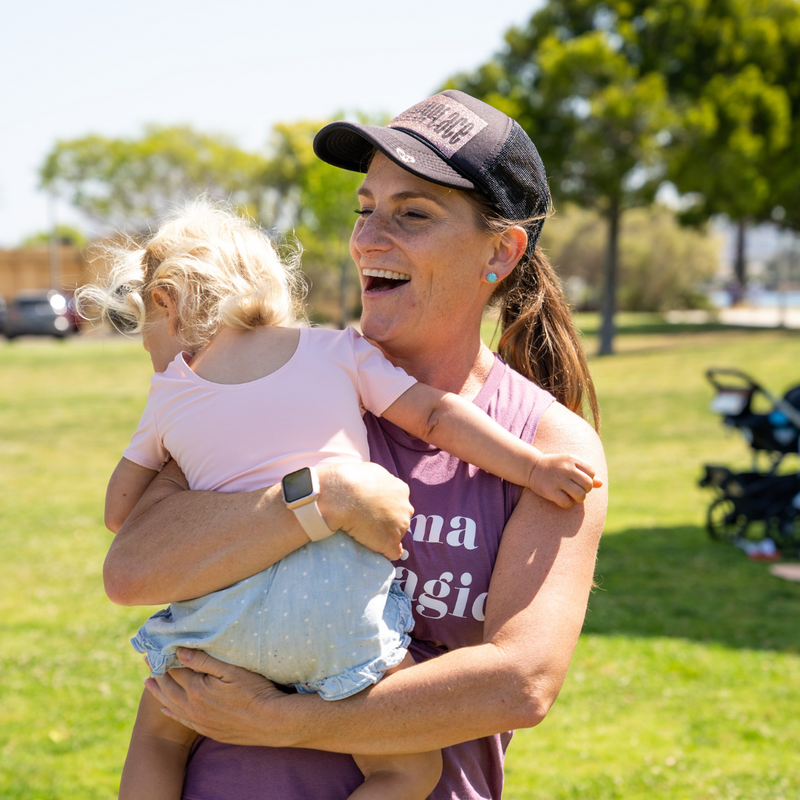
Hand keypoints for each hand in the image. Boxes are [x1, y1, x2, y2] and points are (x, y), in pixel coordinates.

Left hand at [144, 648, 293, 745]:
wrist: (270, 722)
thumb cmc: (254, 691)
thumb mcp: (232, 670)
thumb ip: (205, 661)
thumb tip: (180, 652)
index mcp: (197, 689)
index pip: (174, 671)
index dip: (164, 659)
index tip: (154, 649)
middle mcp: (193, 706)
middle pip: (169, 688)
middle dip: (157, 673)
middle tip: (147, 661)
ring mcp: (200, 720)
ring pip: (172, 704)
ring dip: (159, 693)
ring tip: (148, 683)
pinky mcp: (208, 730)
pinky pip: (182, 720)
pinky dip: (171, 713)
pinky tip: (166, 709)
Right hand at [316, 462, 412, 559]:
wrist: (342, 495)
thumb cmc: (350, 480)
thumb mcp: (370, 471)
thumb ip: (378, 481)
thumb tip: (372, 486)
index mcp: (401, 490)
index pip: (398, 503)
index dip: (385, 508)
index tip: (372, 510)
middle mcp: (405, 508)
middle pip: (400, 518)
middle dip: (388, 521)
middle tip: (367, 521)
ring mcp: (400, 526)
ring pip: (396, 535)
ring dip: (383, 536)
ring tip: (364, 534)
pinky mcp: (390, 542)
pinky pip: (392, 552)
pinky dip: (383, 552)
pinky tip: (371, 550)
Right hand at [529, 453, 602, 508]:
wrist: (532, 468)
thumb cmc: (554, 467)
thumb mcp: (569, 464)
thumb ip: (585, 473)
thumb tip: (601, 484)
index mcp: (572, 459)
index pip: (591, 472)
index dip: (588, 478)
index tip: (579, 480)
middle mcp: (566, 468)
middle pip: (588, 484)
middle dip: (585, 490)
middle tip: (577, 489)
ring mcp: (558, 480)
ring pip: (580, 495)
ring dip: (579, 498)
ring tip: (572, 496)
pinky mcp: (550, 491)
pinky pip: (567, 503)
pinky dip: (567, 504)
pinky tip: (561, 499)